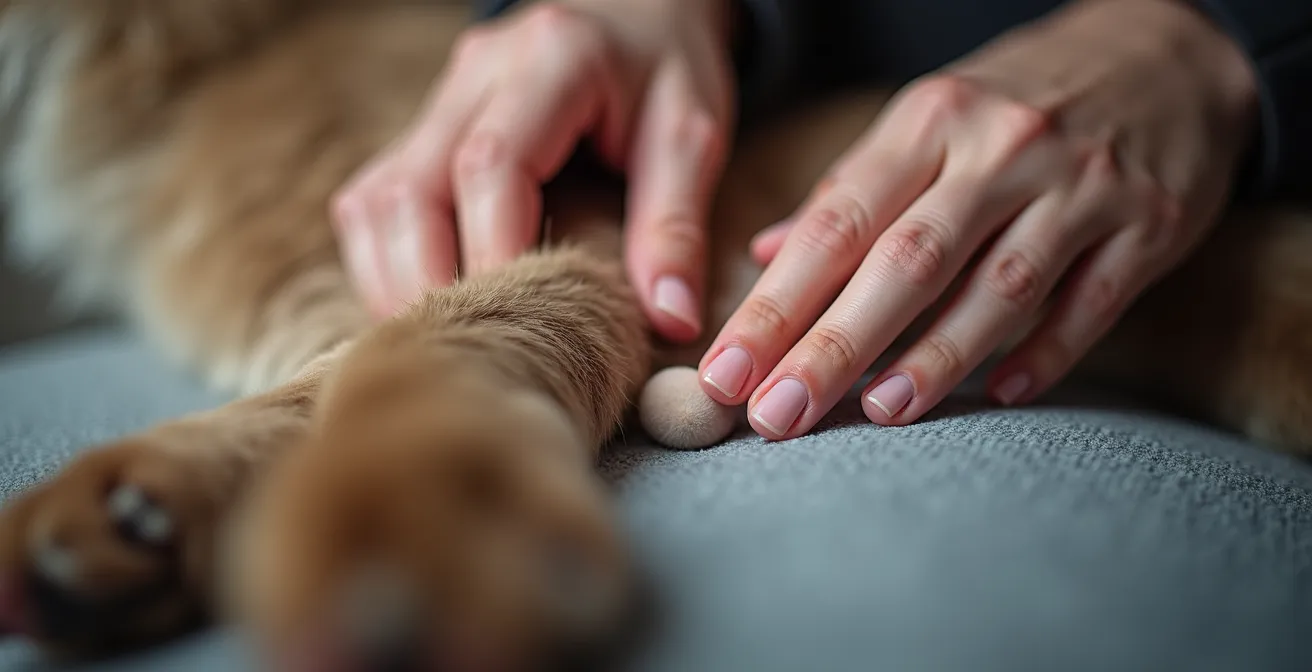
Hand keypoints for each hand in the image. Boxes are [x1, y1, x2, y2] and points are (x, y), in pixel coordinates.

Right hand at [331, 0, 734, 340]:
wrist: (633, 10)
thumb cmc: (665, 70)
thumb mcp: (691, 134)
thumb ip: (676, 225)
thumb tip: (673, 322)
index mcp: (552, 59)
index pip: (492, 161)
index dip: (493, 249)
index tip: (520, 317)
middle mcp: (476, 72)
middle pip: (412, 186)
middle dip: (428, 279)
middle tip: (467, 352)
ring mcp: (438, 99)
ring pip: (377, 198)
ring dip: (395, 278)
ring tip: (441, 345)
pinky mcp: (422, 130)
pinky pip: (375, 201)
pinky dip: (385, 261)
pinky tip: (423, 307)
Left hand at [700, 0, 1258, 438]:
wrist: (1164, 50)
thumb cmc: (1018, 100)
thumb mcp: (928, 120)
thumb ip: (848, 191)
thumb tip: (762, 257)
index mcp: (928, 123)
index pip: (835, 225)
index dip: (775, 304)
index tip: (726, 372)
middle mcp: (1000, 150)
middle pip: (905, 260)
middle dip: (833, 344)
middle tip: (775, 414)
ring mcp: (1079, 185)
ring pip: (1000, 283)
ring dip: (937, 355)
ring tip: (879, 413)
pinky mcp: (1149, 222)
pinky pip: (1093, 299)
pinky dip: (1048, 351)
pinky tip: (1001, 395)